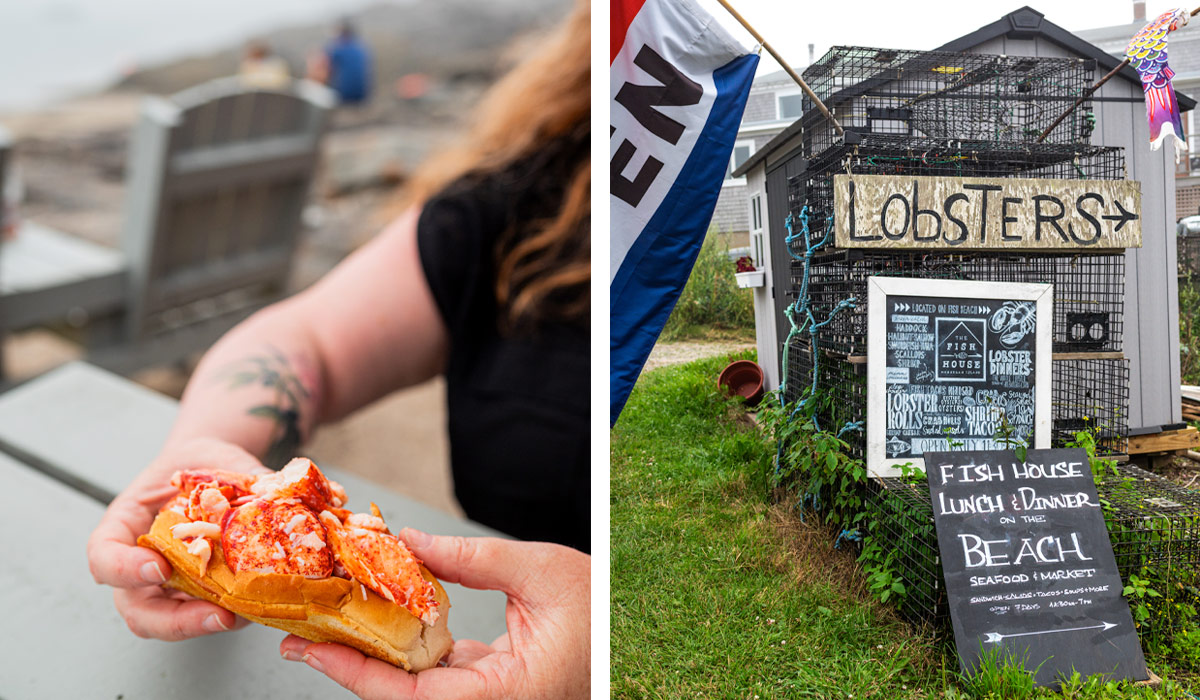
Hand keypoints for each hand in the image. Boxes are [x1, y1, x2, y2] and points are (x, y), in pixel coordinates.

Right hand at [86, 438, 270, 639]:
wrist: (213, 470)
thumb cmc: (201, 462)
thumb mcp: (213, 458)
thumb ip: (238, 475)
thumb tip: (275, 489)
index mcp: (124, 525)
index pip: (103, 557)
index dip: (123, 570)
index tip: (159, 569)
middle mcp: (138, 563)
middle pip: (137, 610)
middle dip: (175, 621)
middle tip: (216, 615)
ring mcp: (166, 585)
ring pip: (171, 622)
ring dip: (207, 625)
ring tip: (244, 615)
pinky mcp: (197, 594)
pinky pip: (207, 612)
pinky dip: (231, 613)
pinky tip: (258, 603)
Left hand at [279, 531, 589, 699]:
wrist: (632, 629)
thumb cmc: (602, 605)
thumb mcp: (539, 570)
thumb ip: (470, 558)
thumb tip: (407, 541)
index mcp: (505, 696)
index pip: (412, 696)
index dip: (356, 675)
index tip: (312, 651)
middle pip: (403, 696)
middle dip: (350, 665)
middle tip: (301, 636)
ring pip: (415, 687)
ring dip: (373, 656)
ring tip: (328, 625)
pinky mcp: (490, 685)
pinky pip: (436, 674)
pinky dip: (405, 648)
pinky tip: (378, 619)